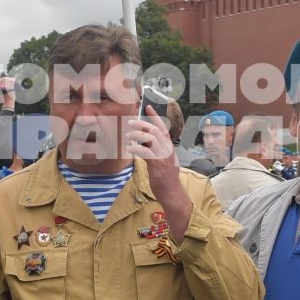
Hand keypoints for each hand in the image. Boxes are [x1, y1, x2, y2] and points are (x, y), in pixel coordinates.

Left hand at [127, 108, 191, 239]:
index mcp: (169, 147)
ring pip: (150, 138)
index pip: (163, 128)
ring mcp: (163, 156)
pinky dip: (136, 147)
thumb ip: (156, 150)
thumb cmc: (166, 178)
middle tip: (130, 122)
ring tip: (128, 135)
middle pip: (155, 131)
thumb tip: (144, 141)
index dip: (155, 117)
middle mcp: (167, 149)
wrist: (171, 192)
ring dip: (137, 134)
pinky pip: (146, 151)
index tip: (148, 107)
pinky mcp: (157, 164)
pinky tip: (129, 148)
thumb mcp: (163, 160)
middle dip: (142, 124)